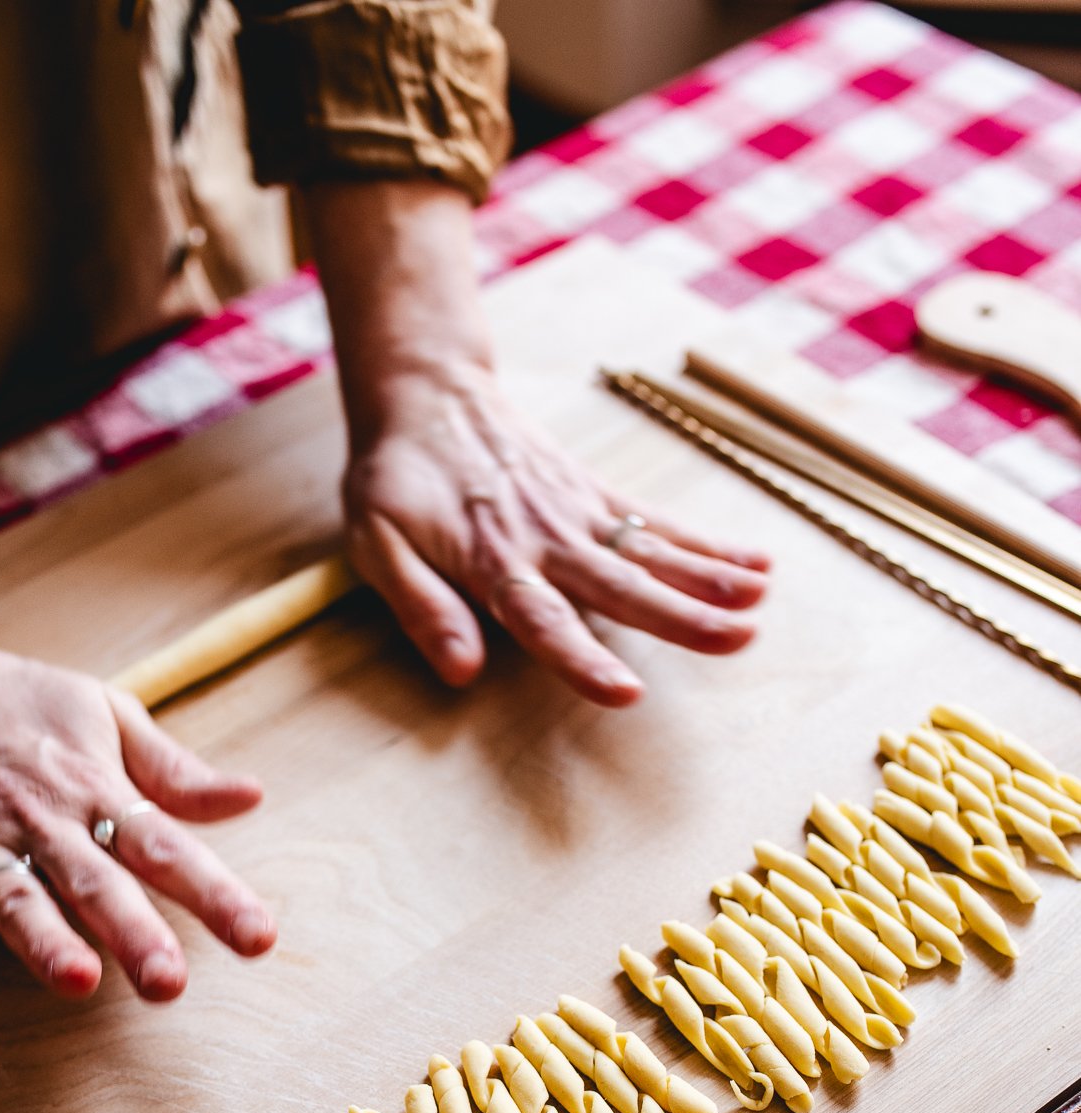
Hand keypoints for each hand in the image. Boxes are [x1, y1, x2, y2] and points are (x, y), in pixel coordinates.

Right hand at [0, 632, 274, 1030]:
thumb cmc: (21, 703)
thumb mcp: (107, 714)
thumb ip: (175, 771)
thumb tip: (251, 796)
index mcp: (96, 789)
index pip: (165, 846)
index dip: (213, 893)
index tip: (257, 937)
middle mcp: (43, 822)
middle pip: (95, 883)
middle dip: (133, 932)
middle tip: (168, 982)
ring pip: (17, 901)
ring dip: (44, 943)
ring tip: (76, 981)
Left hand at [342, 356, 770, 706]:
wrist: (426, 394)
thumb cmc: (396, 482)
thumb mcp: (378, 546)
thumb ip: (422, 608)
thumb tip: (459, 674)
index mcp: (493, 563)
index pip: (544, 621)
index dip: (584, 660)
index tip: (626, 692)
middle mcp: (547, 540)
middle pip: (622, 587)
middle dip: (681, 617)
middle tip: (737, 639)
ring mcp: (579, 514)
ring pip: (652, 553)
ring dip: (710, 578)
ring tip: (761, 603)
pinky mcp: (597, 495)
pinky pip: (659, 522)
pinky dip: (708, 542)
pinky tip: (758, 563)